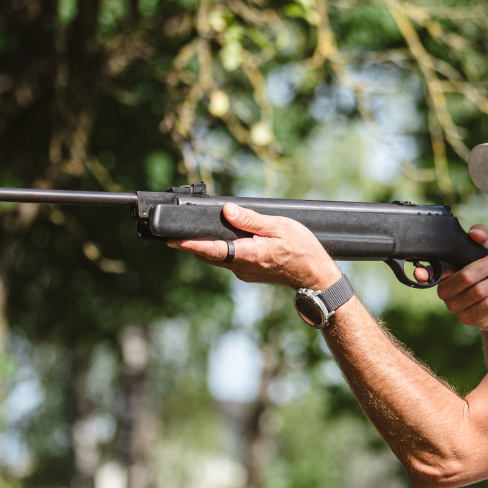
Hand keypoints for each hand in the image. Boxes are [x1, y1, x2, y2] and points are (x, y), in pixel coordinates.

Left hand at [167, 202, 341, 289]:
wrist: (314, 276)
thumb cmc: (302, 249)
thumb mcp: (279, 227)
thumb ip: (251, 220)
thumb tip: (227, 211)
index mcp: (249, 255)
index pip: (213, 250)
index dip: (190, 245)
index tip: (172, 240)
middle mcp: (242, 267)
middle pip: (208, 255)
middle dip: (190, 245)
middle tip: (172, 232)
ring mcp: (244, 273)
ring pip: (216, 259)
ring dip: (203, 247)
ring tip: (189, 232)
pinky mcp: (248, 273)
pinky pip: (226, 261)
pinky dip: (217, 250)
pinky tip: (216, 239)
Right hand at [416, 224, 487, 328]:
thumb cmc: (485, 272)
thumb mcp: (482, 251)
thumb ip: (479, 237)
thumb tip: (476, 234)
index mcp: (443, 275)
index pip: (431, 273)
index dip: (423, 273)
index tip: (420, 273)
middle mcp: (445, 293)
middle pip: (466, 277)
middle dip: (487, 267)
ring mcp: (456, 308)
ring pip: (480, 293)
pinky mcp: (469, 320)